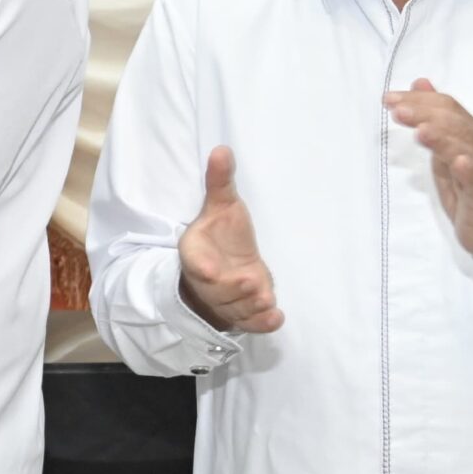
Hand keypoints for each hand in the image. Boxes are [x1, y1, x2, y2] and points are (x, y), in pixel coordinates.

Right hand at [178, 147, 281, 333]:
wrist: (222, 265)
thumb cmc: (221, 233)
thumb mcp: (221, 206)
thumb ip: (219, 182)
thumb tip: (222, 149)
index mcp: (196, 253)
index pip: (195, 262)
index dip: (203, 267)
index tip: (211, 270)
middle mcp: (207, 281)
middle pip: (217, 290)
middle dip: (234, 290)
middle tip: (253, 284)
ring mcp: (225, 300)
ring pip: (235, 309)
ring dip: (250, 307)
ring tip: (266, 300)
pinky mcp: (242, 314)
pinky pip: (249, 323)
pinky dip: (262, 324)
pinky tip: (277, 318)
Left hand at [385, 80, 472, 273]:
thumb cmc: (470, 185)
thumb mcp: (447, 148)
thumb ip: (435, 117)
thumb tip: (419, 84)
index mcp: (471, 134)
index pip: (447, 108)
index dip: (419, 101)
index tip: (390, 98)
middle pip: (456, 124)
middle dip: (425, 114)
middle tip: (398, 110)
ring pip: (467, 149)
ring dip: (443, 138)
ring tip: (421, 130)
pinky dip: (470, 171)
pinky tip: (459, 162)